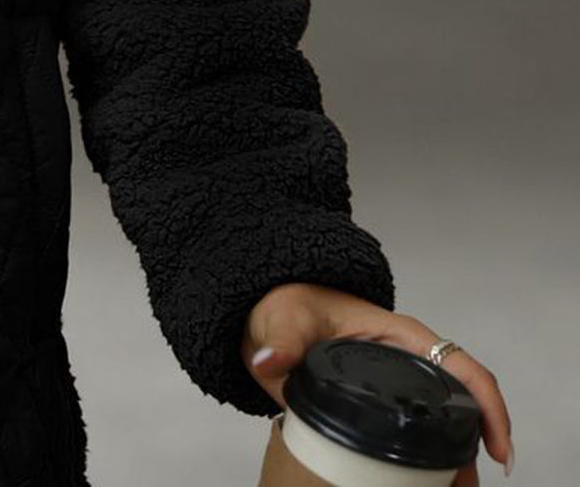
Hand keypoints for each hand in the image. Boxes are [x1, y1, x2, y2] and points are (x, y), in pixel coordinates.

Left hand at [241, 283, 514, 484]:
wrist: (271, 318)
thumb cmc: (290, 306)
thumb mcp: (287, 319)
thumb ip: (282, 340)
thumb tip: (272, 360)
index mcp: (401, 336)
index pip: (461, 367)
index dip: (488, 406)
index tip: (497, 449)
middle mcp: (409, 361)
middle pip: (462, 404)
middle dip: (475, 449)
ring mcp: (399, 385)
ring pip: (444, 424)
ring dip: (455, 462)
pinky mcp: (383, 407)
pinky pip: (418, 434)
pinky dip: (429, 464)